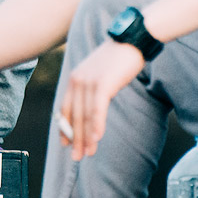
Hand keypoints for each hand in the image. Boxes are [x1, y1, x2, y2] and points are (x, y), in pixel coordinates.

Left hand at [61, 40, 144, 159]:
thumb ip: (92, 87)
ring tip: (88, 153)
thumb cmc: (118, 57)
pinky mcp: (103, 83)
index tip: (65, 143)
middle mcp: (78, 80)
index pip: (66, 108)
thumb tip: (92, 106)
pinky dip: (97, 125)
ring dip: (87, 137)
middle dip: (75, 139)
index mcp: (75, 78)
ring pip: (85, 116)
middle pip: (75, 116)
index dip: (65, 128)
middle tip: (76, 157)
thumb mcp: (99, 72)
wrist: (132, 40)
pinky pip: (98, 109)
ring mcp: (89, 81)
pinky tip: (97, 139)